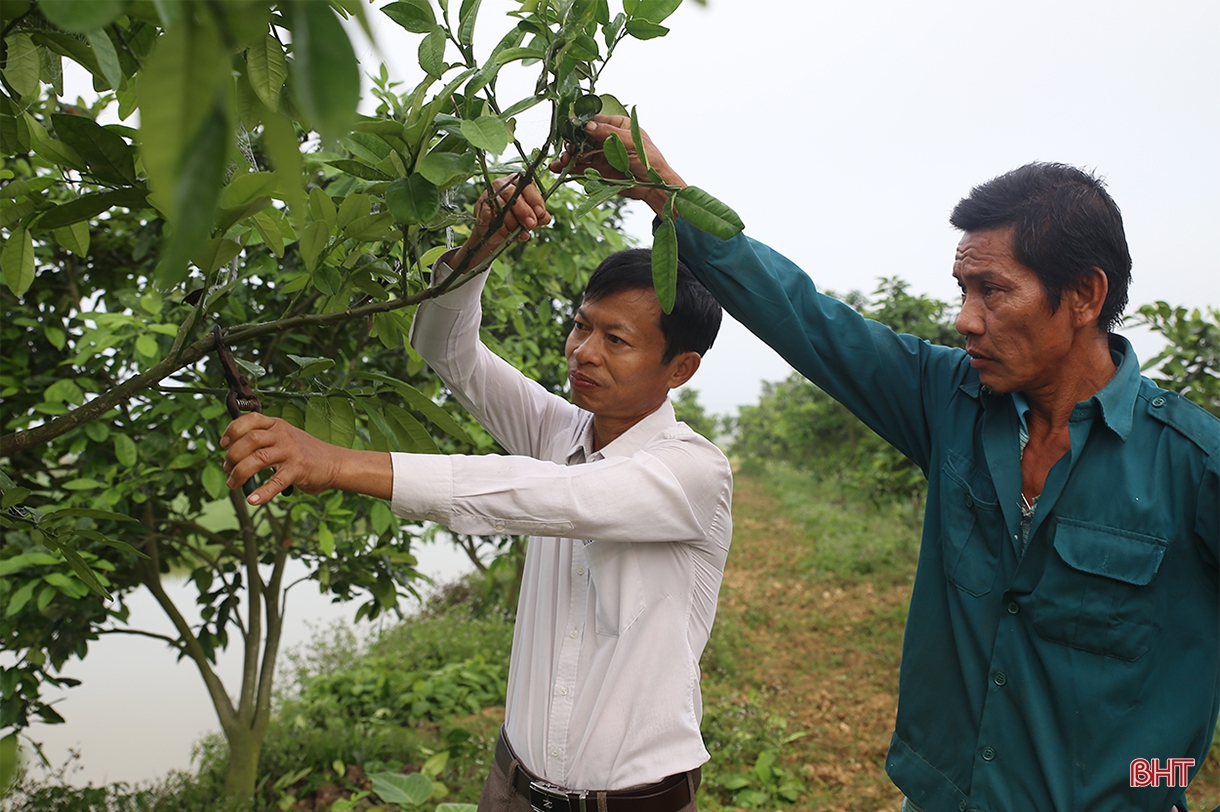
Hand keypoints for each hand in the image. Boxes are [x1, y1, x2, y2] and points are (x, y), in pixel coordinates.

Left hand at [220, 413, 391, 503]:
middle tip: (227, 469)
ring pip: (257, 459)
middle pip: (249, 440)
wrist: (335, 463)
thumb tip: (234, 458)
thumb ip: (263, 442)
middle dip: (232, 456)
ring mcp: (291, 452)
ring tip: (234, 484)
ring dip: (240, 473)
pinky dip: (262, 492)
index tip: (223, 445)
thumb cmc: (306, 453)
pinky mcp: (298, 470)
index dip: (232, 431)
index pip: (249, 420)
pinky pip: (275, 481)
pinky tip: (253, 500)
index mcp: (278, 425)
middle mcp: (283, 436)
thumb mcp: (285, 439)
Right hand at [452, 174, 550, 270]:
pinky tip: (508, 234)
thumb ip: (540, 216)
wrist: (496, 232)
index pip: (528, 185)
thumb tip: (545, 217)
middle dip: (524, 211)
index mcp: (519, 183)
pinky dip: (501, 227)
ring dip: (513, 222)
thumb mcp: (531, 218)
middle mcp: (504, 185)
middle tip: (531, 224)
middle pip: (514, 193)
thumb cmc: (516, 220)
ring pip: (502, 205)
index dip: (535, 199)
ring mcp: (491, 194)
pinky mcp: (482, 206)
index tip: (540, 213)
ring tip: (521, 234)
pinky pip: (492, 215)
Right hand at [548, 114, 684, 215]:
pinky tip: (558, 167)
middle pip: (583, 136)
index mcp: (617, 126)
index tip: (569, 126)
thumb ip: (609, 134)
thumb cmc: (649, 160)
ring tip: (562, 161)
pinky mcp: (597, 170)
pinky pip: (580, 166)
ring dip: (568, 155)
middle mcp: (606, 139)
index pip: (595, 121)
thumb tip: (588, 126)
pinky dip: (568, 167)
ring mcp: (601, 154)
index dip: (581, 123)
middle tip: (568, 148)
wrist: (654, 186)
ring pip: (579, 152)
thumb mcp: (631, 143)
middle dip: (572, 141)